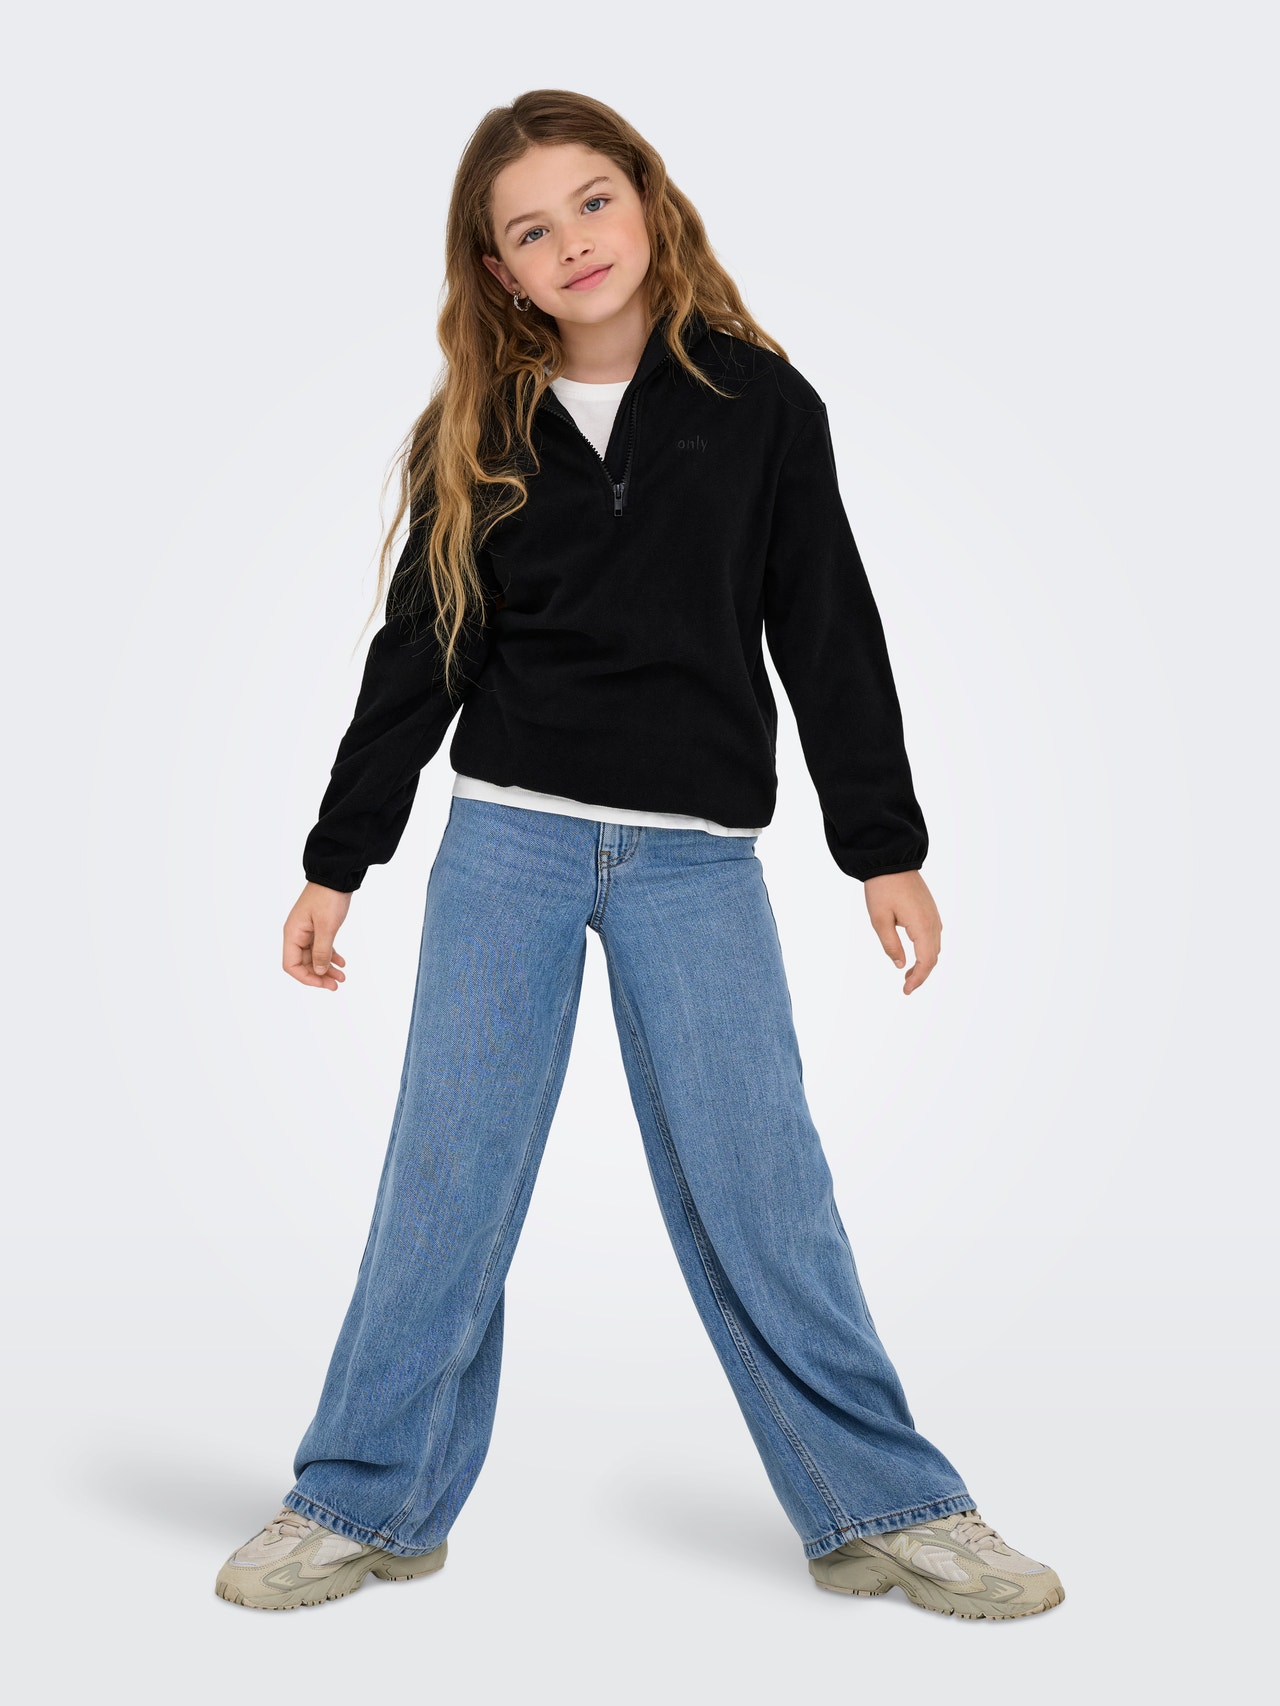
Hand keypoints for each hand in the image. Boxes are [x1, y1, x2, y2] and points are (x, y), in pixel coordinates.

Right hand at [283, 882, 351, 989]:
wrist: (336, 876)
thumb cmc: (328, 898)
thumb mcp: (327, 927)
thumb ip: (322, 951)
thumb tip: (318, 971)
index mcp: (293, 934)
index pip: (291, 965)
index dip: (306, 977)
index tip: (323, 983)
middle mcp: (297, 934)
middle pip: (303, 963)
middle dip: (319, 975)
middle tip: (337, 984)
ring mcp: (307, 931)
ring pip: (314, 956)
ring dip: (326, 968)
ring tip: (342, 977)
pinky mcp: (317, 927)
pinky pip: (321, 947)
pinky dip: (330, 955)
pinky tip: (342, 962)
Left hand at [864, 870, 941, 994]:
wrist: (891, 860)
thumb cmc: (882, 889)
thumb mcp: (880, 920)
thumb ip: (891, 945)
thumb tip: (901, 966)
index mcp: (922, 926)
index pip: (926, 961)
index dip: (918, 979)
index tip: (906, 990)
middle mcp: (933, 922)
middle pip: (933, 956)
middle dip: (922, 974)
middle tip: (905, 986)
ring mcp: (934, 915)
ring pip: (935, 946)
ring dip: (924, 962)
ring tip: (908, 972)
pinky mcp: (930, 909)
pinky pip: (933, 935)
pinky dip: (926, 949)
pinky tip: (914, 952)